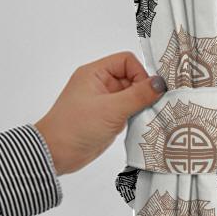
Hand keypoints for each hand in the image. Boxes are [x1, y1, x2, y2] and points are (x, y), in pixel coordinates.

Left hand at [34, 52, 166, 174]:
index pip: (127, 61)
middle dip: (143, 91)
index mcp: (95, 73)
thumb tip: (160, 83)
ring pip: (132, 95)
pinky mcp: (107, 117)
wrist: (55, 154)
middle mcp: (100, 84)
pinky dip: (135, 116)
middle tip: (149, 106)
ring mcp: (104, 101)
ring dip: (140, 105)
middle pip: (132, 77)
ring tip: (142, 117)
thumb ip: (138, 95)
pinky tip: (137, 125)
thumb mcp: (111, 109)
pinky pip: (128, 110)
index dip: (140, 73)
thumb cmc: (74, 127)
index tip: (148, 91)